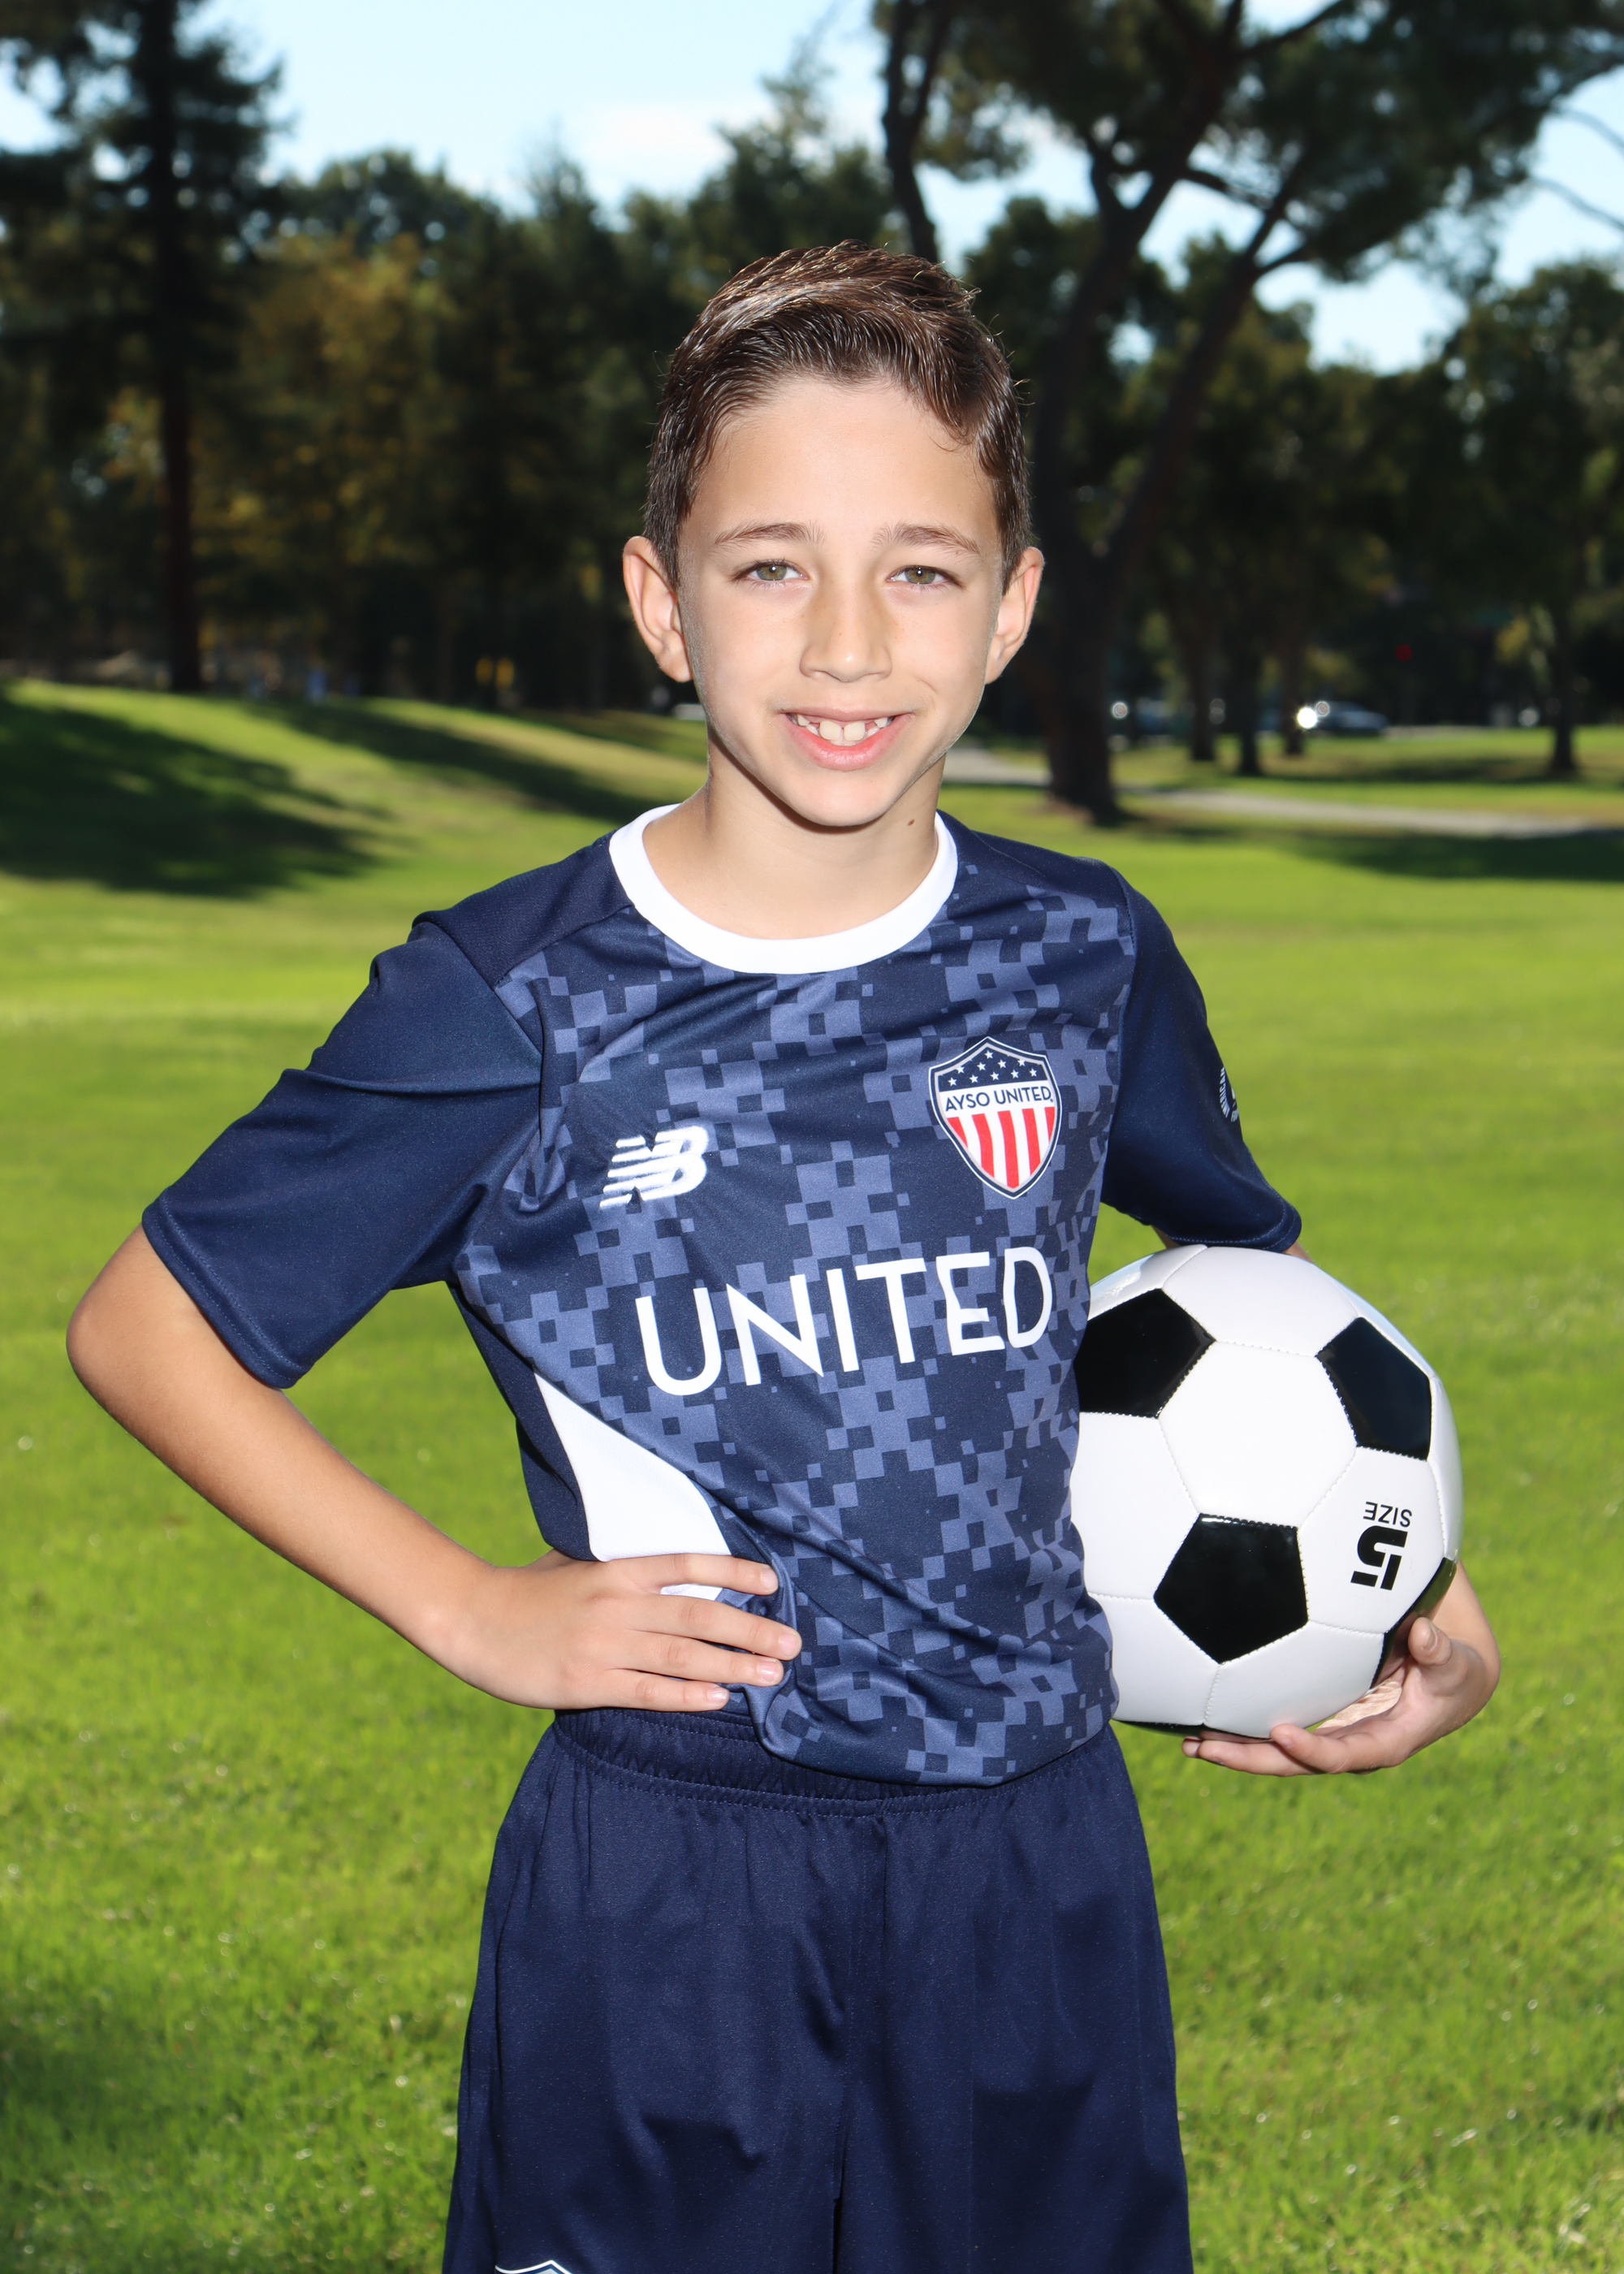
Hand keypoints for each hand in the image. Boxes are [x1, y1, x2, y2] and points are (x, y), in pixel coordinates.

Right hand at [444, 1549, 801, 1714]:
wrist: (472, 1619)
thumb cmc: (529, 1591)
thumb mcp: (577, 1562)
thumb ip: (623, 1568)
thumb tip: (673, 1569)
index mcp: (616, 1571)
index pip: (686, 1564)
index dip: (732, 1571)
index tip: (772, 1583)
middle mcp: (616, 1604)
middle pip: (697, 1614)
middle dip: (750, 1628)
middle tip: (792, 1642)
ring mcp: (603, 1645)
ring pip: (681, 1655)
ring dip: (732, 1664)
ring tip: (772, 1673)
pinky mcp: (587, 1683)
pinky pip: (647, 1690)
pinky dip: (686, 1694)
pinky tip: (719, 1698)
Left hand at [1181, 1564, 1497, 1776]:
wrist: (1453, 1679)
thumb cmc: (1456, 1668)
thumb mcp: (1457, 1662)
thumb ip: (1442, 1652)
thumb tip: (1423, 1634)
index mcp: (1386, 1741)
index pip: (1343, 1755)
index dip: (1311, 1751)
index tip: (1279, 1733)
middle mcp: (1352, 1745)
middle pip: (1295, 1762)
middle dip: (1250, 1758)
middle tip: (1202, 1747)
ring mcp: (1333, 1734)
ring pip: (1279, 1750)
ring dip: (1235, 1747)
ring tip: (1188, 1741)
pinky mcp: (1322, 1718)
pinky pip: (1279, 1726)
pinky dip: (1244, 1722)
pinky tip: (1206, 1712)